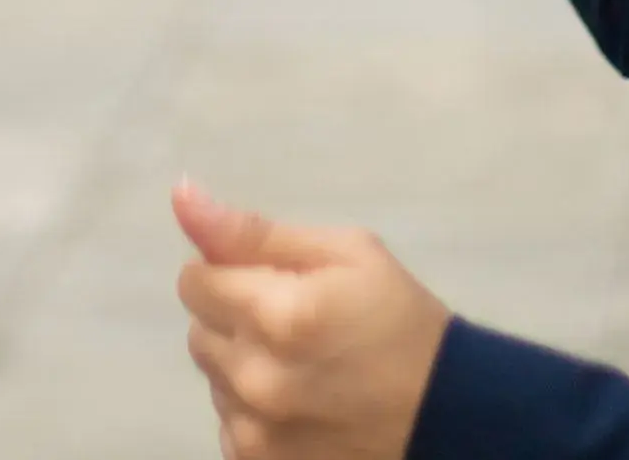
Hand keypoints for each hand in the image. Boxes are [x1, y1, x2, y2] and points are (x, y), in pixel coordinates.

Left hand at [175, 183, 449, 459]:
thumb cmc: (398, 320)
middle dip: (235, 317)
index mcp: (276, 314)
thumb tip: (181, 197)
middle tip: (293, 322)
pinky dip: (253, 411)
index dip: (228, 272)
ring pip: (214, 378)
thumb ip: (254, 232)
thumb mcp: (345, 254)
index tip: (268, 279)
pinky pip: (228, 423)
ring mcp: (255, 431)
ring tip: (302, 365)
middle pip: (199, 330)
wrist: (447, 415)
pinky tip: (300, 402)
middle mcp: (255, 378)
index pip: (195, 280)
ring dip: (243, 364)